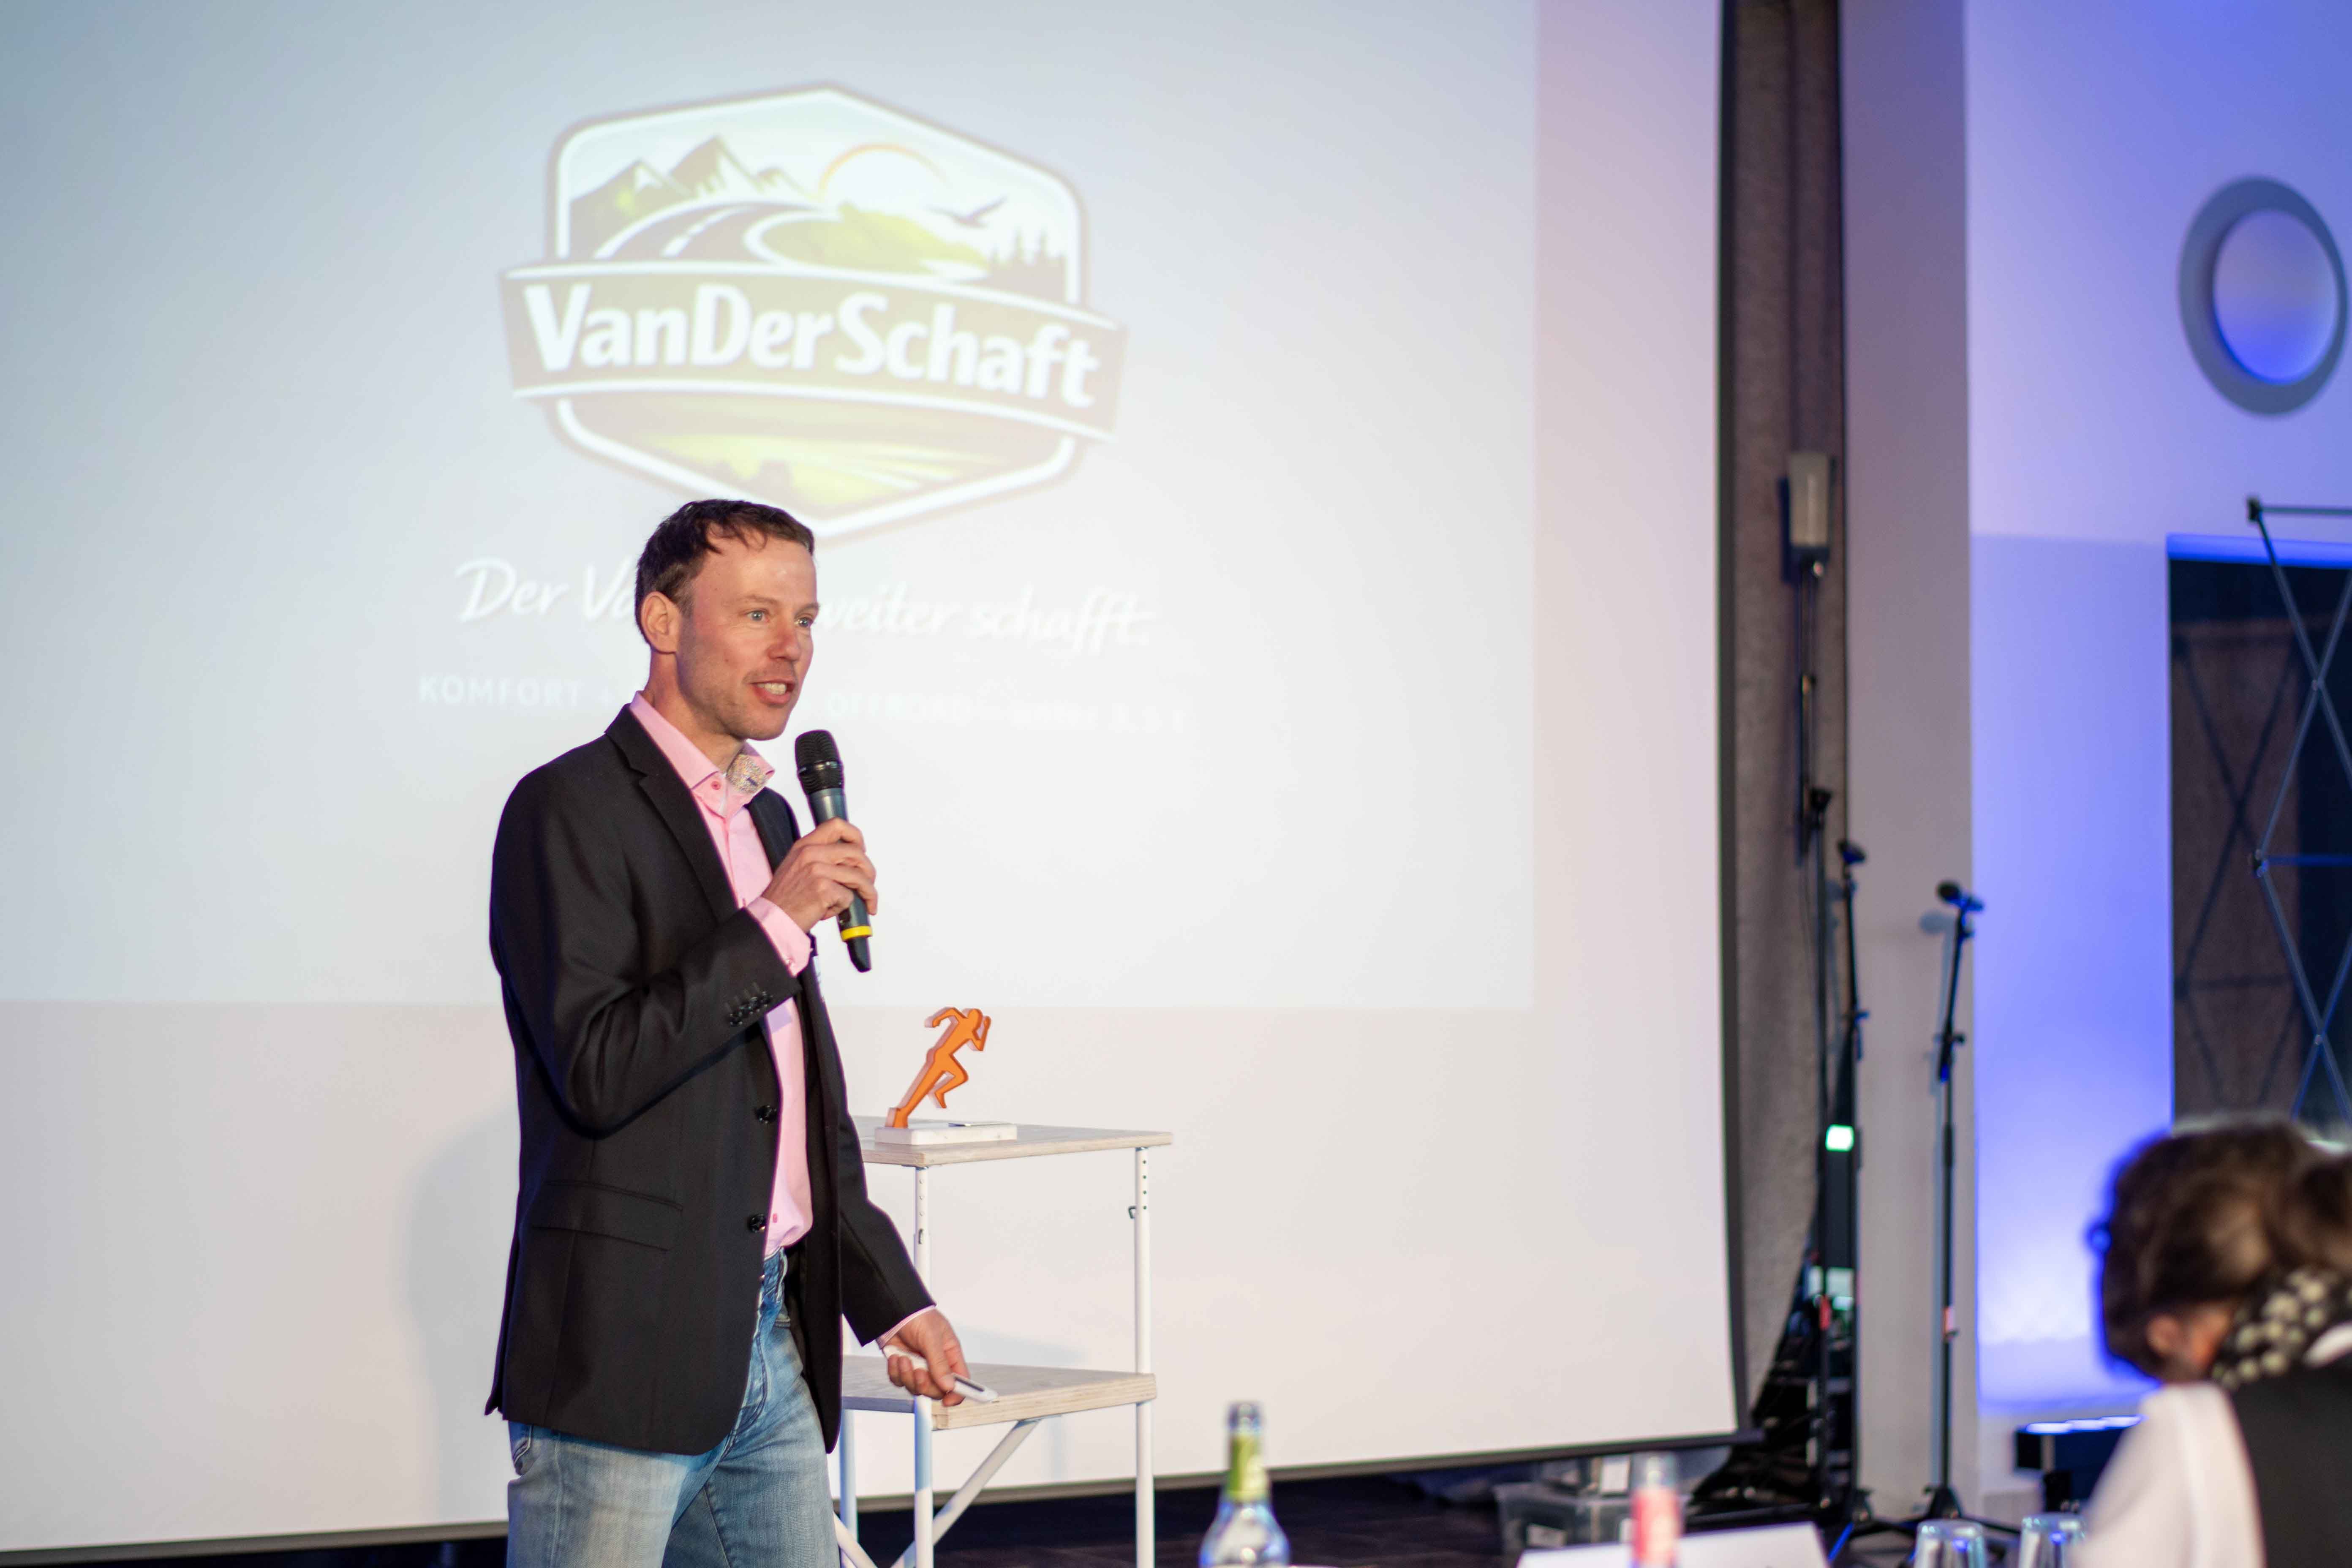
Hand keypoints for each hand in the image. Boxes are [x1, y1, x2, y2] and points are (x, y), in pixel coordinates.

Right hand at [763, 819, 878, 932]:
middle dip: (868, 871)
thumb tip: (849, 861)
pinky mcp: (823, 889)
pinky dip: (843, 907)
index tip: (862, 849)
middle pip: (856, 853)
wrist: (772, 918)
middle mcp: (811, 853)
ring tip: (865, 902)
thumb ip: (820, 858)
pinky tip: (829, 911)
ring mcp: (817, 870)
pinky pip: (848, 897)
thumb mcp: (797, 866)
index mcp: (805, 845)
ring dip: (867, 892)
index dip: (856, 835)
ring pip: (858, 876)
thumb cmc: (786, 897)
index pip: (836, 825)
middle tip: (868, 884)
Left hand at [880, 1308, 967, 1405]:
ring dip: (907, 1376)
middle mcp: (936, 1365)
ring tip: (903, 1358)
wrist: (893, 1310)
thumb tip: (948, 1386)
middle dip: (925, 1384)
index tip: (948, 1400)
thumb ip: (939, 1362)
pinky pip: (900, 1382)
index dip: (957, 1394)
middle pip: (936, 1390)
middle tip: (918, 1371)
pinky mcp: (903, 1368)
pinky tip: (895, 1357)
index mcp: (950, 1355)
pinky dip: (895, 1372)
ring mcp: (919, 1367)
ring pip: (916, 1388)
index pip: (961, 1381)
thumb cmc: (918, 1317)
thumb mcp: (931, 1338)